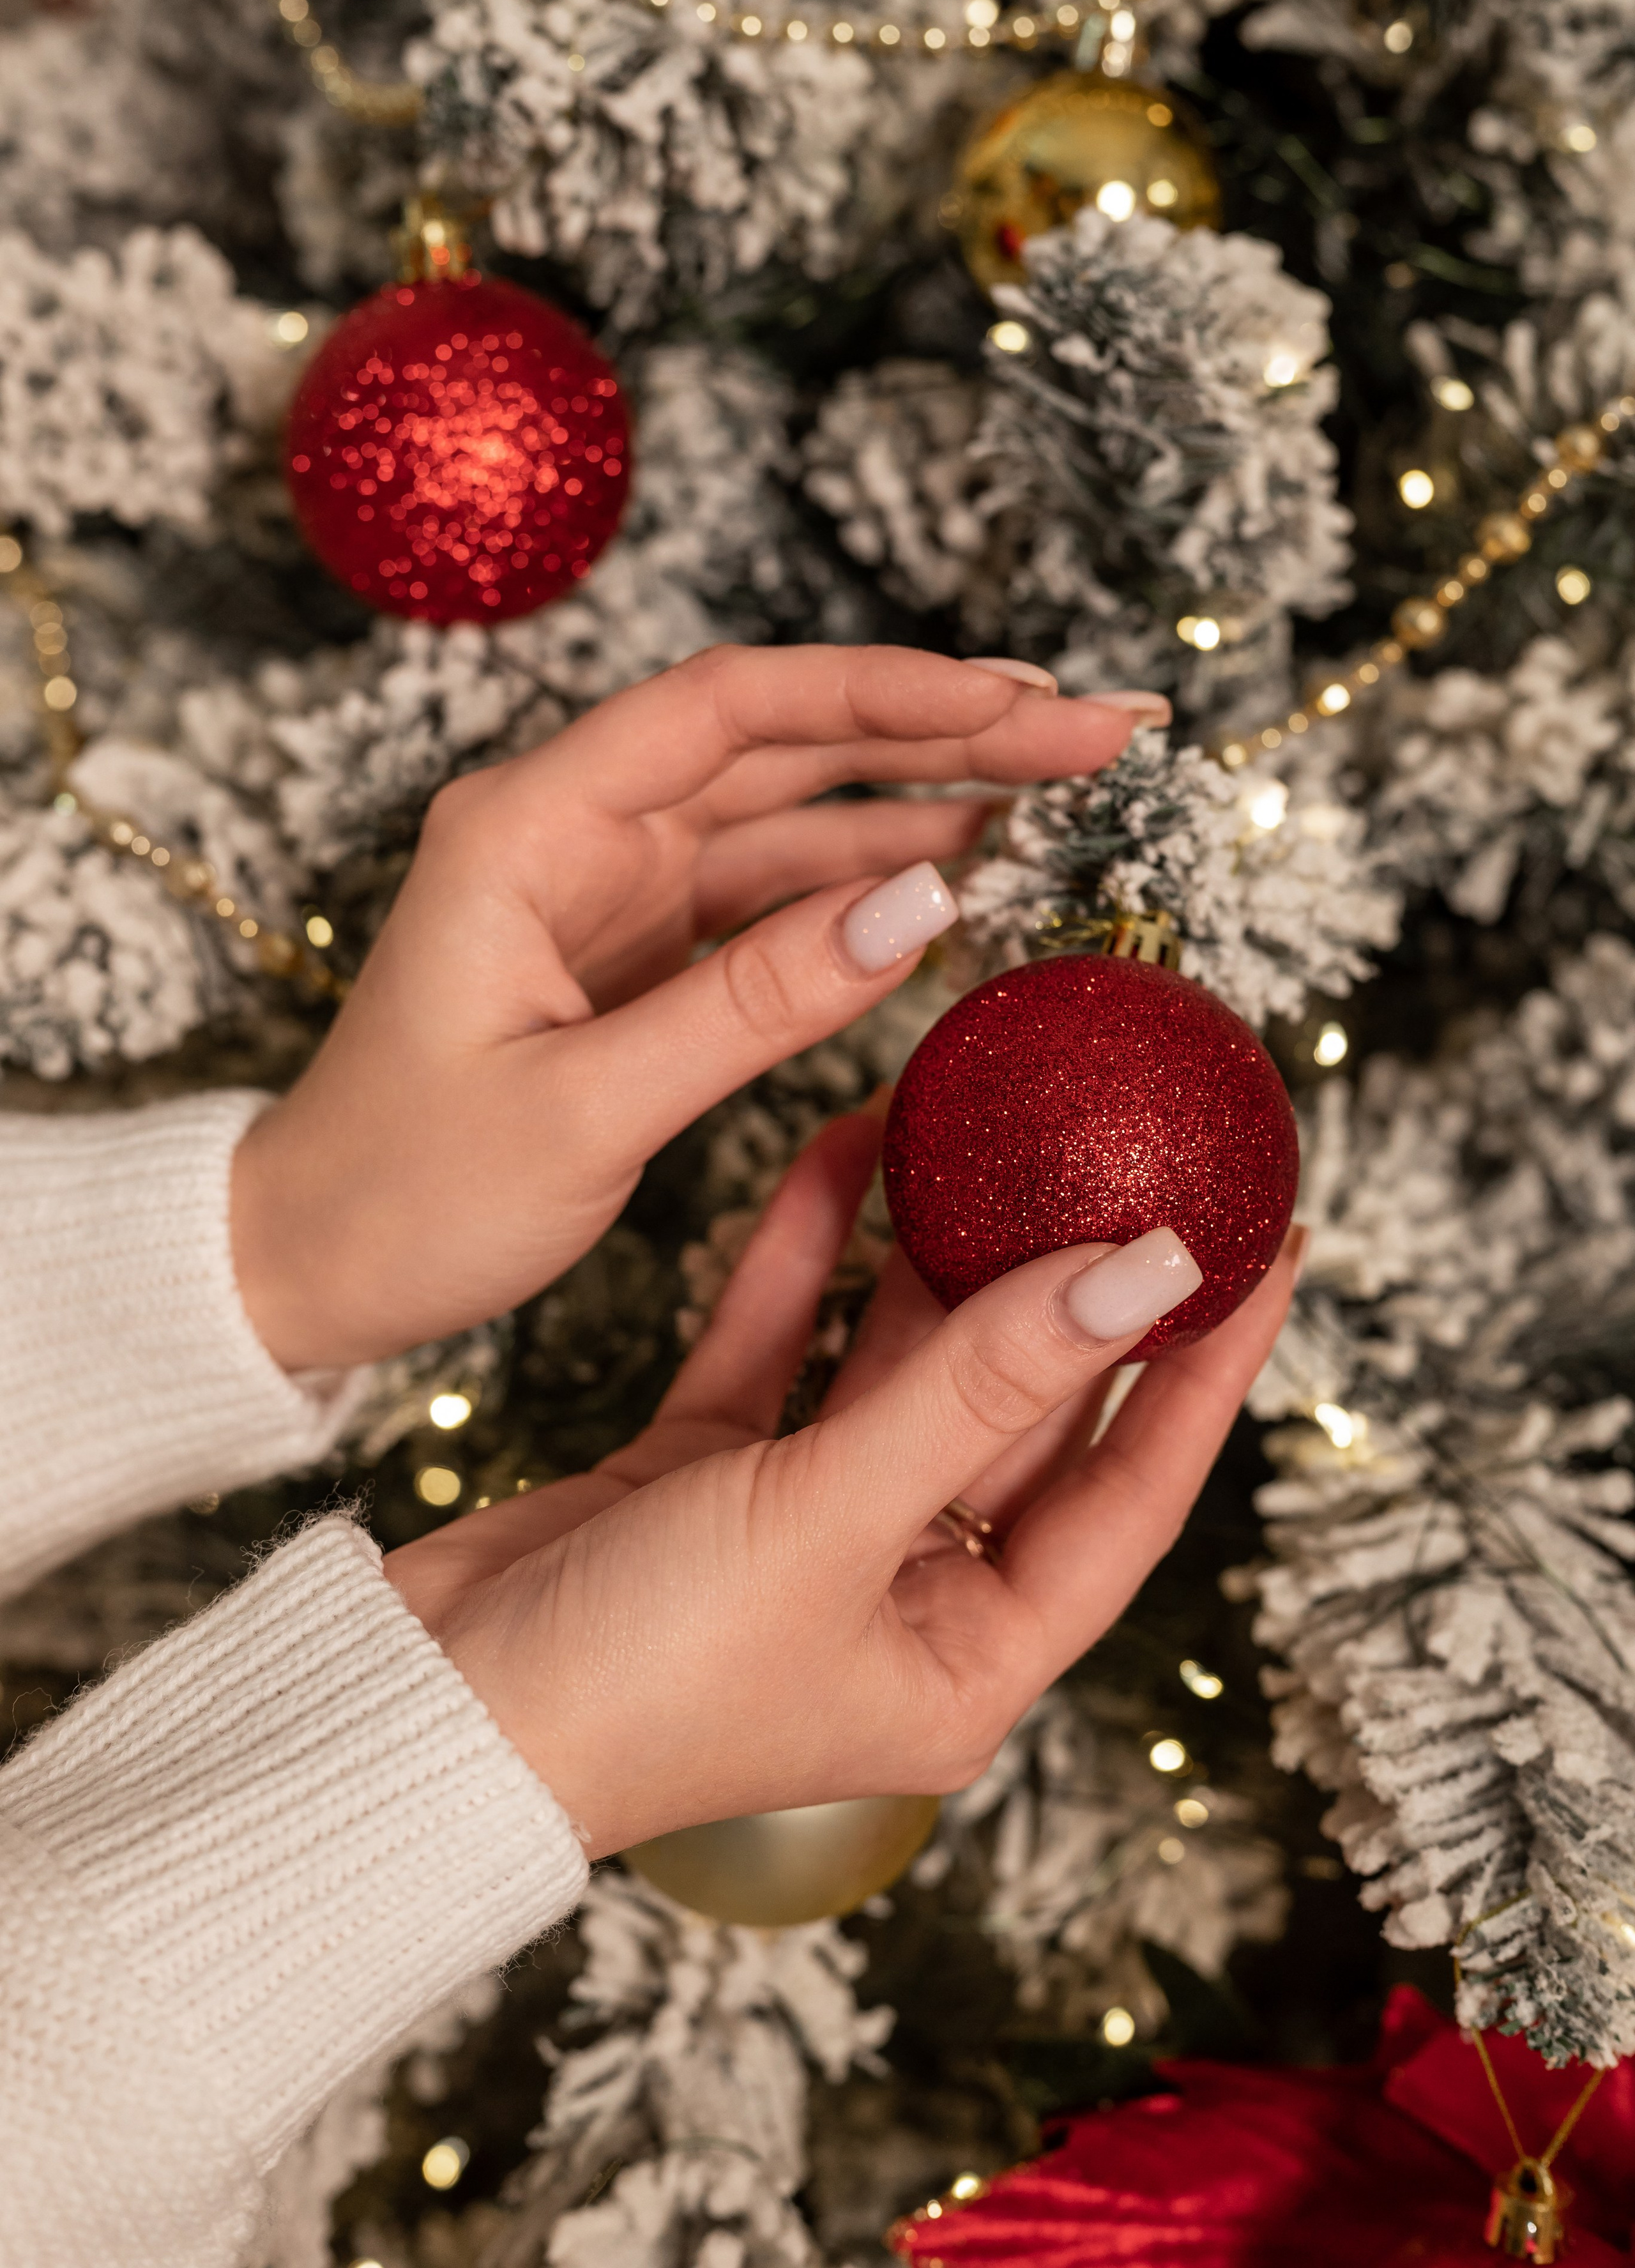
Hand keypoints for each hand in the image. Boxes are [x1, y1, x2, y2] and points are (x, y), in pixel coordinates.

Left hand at [231, 645, 1162, 1368]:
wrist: (304, 1263)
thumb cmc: (402, 1191)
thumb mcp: (583, 1110)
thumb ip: (756, 1003)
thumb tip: (928, 910)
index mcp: (527, 828)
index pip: (733, 708)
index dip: (891, 693)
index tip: (1025, 707)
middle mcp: (572, 828)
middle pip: (786, 740)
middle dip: (948, 727)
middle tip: (1103, 731)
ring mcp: (608, 885)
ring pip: (795, 809)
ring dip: (928, 799)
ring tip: (1070, 793)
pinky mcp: (634, 947)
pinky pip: (774, 891)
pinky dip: (871, 884)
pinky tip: (969, 880)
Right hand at [384, 1112, 1301, 1858]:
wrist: (418, 1709)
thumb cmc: (635, 1680)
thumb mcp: (828, 1523)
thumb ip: (979, 1388)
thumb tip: (1140, 1272)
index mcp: (964, 1658)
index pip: (1132, 1494)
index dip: (1204, 1370)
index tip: (1261, 1247)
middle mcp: (897, 1594)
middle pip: (1020, 1416)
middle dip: (1068, 1287)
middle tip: (1137, 1158)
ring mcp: (798, 1530)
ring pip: (897, 1365)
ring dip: (932, 1252)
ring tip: (987, 1119)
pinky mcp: (704, 1476)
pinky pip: (782, 1349)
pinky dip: (808, 1262)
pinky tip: (842, 1151)